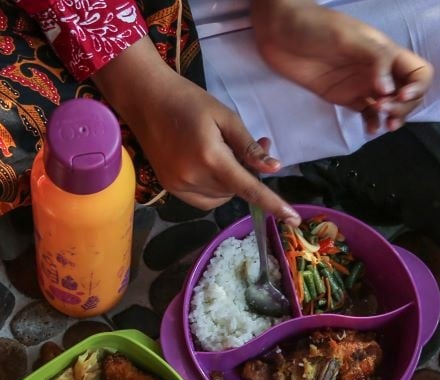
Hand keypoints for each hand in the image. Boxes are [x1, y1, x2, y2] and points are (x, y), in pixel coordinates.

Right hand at [94, 41, 298, 223]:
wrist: (146, 99)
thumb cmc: (189, 101)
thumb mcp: (225, 117)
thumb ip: (249, 147)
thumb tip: (274, 169)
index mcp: (211, 157)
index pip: (248, 188)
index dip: (272, 204)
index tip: (293, 219)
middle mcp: (194, 178)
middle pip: (236, 190)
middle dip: (246, 173)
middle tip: (248, 146)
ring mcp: (179, 186)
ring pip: (222, 197)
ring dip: (230, 181)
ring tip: (222, 151)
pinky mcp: (170, 188)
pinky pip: (205, 200)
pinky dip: (214, 189)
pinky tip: (207, 165)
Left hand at [251, 0, 432, 132]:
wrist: (279, 31)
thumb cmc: (314, 26)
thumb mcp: (348, 37)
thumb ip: (374, 60)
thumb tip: (388, 89)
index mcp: (385, 52)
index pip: (418, 72)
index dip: (417, 86)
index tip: (400, 95)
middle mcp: (378, 69)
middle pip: (409, 93)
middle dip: (405, 106)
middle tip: (386, 110)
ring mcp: (362, 84)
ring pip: (390, 105)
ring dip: (392, 117)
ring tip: (382, 123)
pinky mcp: (345, 97)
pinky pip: (367, 113)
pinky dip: (372, 123)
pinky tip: (370, 129)